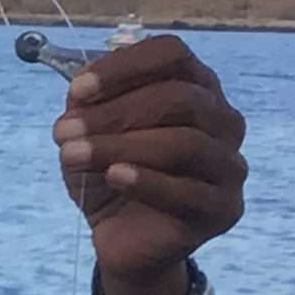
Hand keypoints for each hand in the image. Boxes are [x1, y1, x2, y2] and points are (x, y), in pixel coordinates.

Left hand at [52, 35, 246, 284]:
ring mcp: (230, 165)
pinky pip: (189, 192)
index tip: (77, 91)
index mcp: (199, 88)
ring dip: (120, 146)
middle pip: (179, 98)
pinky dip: (146, 181)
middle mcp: (224, 121)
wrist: (125, 238)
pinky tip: (113, 177)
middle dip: (114, 113)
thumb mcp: (91, 133)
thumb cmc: (114, 175)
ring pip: (184, 142)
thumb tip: (81, 90)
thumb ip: (90, 105)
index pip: (174, 56)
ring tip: (71, 156)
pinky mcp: (224, 210)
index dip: (125, 67)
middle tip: (64, 132)